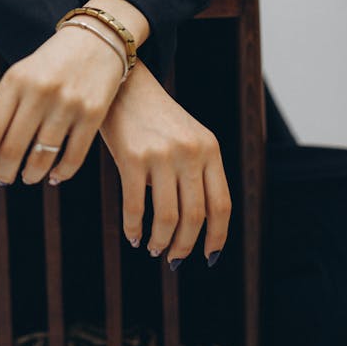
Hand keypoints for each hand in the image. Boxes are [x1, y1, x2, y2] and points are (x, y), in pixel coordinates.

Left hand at [0, 0, 148, 190]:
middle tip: (5, 179)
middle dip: (4, 173)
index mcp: (15, 80)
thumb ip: (6, 108)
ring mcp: (68, 103)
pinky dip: (61, 173)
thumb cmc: (54, 62)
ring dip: (31, 175)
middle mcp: (40, 91)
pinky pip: (73, 157)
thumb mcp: (22, 74)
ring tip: (29, 176)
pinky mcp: (93, 113)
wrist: (98, 37)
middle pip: (12, 149)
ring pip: (42, 158)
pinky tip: (55, 175)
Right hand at [99, 59, 231, 266]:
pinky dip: (134, 227)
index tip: (209, 256)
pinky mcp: (132, 157)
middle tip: (174, 258)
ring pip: (167, 216)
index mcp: (209, 148)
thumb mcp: (188, 136)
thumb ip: (198, 171)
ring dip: (161, 241)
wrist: (125, 86)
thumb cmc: (155, 117)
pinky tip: (133, 235)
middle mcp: (190, 152)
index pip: (221, 204)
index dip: (217, 237)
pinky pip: (135, 206)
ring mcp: (162, 154)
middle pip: (195, 216)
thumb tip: (196, 225)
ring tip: (153, 248)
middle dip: (185, 245)